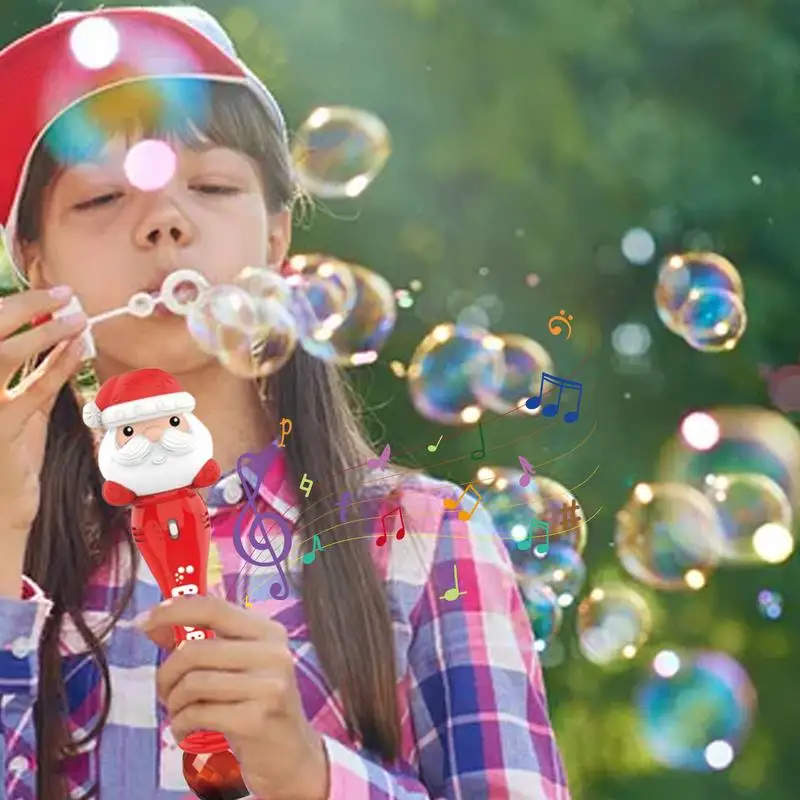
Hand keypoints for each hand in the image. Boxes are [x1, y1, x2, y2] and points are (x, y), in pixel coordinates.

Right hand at [0, 286, 86, 537]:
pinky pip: (32, 389)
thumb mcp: (22, 409)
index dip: (13, 307)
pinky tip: (77, 349)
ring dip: (45, 331)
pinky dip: (58, 365)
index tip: (46, 294)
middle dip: (24, 307)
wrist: (2, 505)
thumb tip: (59, 338)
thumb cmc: (12, 454)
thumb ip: (36, 376)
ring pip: (3, 355)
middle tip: (62, 295)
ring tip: (76, 320)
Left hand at [137, 596, 328, 799]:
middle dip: (167, 673)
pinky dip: (180, 724)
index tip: (144, 622)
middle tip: (165, 691)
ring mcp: (268, 685)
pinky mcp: (257, 718)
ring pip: (193, 682)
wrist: (291, 753)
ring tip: (179, 713)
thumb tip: (152, 624)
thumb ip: (203, 642)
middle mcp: (272, 652)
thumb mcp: (238, 666)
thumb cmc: (257, 704)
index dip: (174, 611)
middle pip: (195, 649)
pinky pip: (198, 713)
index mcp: (268, 631)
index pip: (213, 607)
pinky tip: (186, 731)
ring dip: (174, 702)